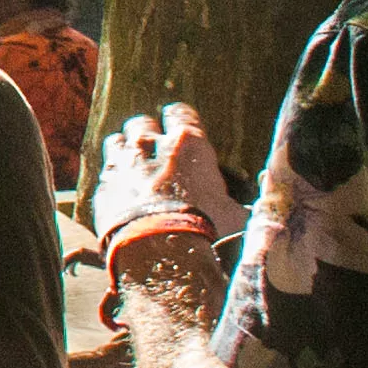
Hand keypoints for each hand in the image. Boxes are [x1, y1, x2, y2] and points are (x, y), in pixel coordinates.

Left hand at [88, 102, 241, 255]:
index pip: (181, 113)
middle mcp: (151, 145)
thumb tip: (264, 202)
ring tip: (133, 167)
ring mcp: (123, 164)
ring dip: (125, 151)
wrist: (159, 253)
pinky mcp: (103, 187)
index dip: (180, 121)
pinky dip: (112, 179)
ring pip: (117, 141)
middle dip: (148, 134)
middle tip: (156, 151)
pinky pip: (104, 172)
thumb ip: (244, 203)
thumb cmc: (206, 230)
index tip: (181, 130)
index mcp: (188, 144)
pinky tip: (119, 191)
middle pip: (142, 123)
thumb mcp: (237, 216)